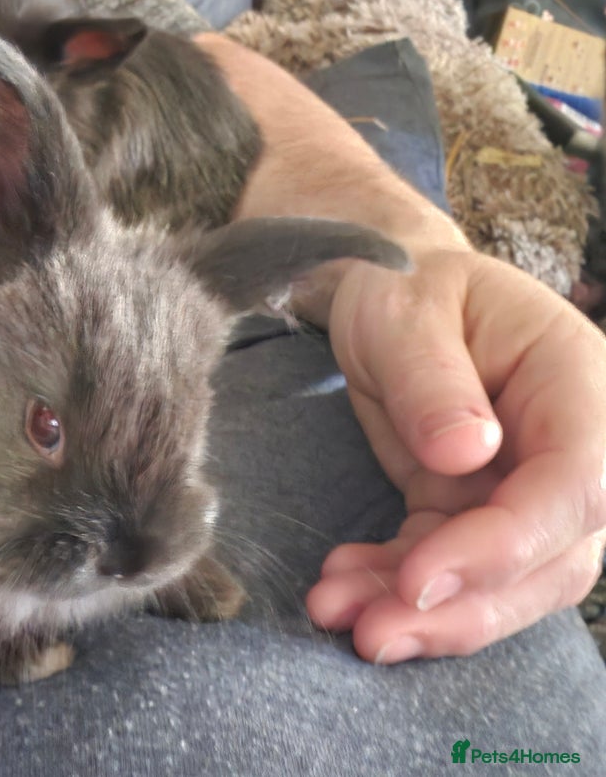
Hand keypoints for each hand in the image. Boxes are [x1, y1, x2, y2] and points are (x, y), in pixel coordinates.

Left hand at [306, 246, 605, 662]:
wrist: (386, 290)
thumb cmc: (405, 284)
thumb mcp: (406, 312)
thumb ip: (434, 381)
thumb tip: (470, 454)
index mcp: (577, 384)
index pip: (576, 486)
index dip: (505, 546)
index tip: (420, 577)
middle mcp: (569, 446)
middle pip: (550, 560)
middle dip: (460, 609)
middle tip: (372, 633)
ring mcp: (522, 485)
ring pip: (498, 583)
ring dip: (420, 614)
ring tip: (337, 615)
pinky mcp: (470, 507)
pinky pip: (443, 567)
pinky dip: (392, 587)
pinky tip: (339, 588)